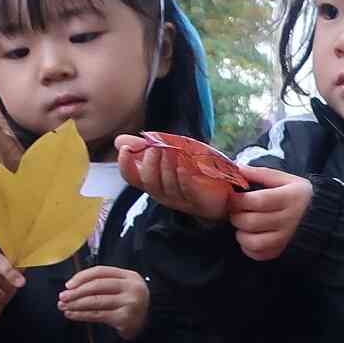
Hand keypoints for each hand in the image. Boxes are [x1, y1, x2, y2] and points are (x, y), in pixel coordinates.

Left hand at [59, 265, 150, 338]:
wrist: (147, 324)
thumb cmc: (129, 304)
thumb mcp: (122, 288)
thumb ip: (103, 283)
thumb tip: (72, 287)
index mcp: (130, 276)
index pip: (101, 272)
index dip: (81, 277)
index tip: (68, 285)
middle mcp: (132, 288)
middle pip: (97, 285)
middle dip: (76, 291)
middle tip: (62, 297)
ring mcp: (130, 303)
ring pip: (95, 301)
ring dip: (76, 304)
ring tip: (64, 306)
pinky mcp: (125, 318)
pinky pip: (97, 315)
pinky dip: (81, 315)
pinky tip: (72, 315)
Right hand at [116, 136, 237, 222]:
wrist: (224, 193)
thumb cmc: (193, 172)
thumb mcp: (169, 156)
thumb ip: (146, 148)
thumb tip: (118, 141)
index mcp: (153, 183)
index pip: (131, 178)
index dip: (125, 164)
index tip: (125, 149)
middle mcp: (162, 193)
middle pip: (150, 180)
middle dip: (150, 162)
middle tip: (155, 147)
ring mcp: (180, 199)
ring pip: (167, 184)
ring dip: (167, 165)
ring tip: (170, 149)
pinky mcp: (197, 201)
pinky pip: (187, 189)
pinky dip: (184, 176)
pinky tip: (184, 164)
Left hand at [229, 166, 313, 261]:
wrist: (321, 217)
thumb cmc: (297, 196)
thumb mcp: (285, 179)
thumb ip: (260, 173)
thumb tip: (236, 169)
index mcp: (290, 198)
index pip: (257, 201)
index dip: (238, 199)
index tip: (234, 197)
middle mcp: (289, 220)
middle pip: (251, 222)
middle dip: (236, 215)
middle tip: (236, 210)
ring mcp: (285, 238)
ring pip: (252, 241)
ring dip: (241, 233)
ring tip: (243, 225)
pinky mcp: (280, 251)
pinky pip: (257, 254)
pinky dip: (248, 247)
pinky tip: (251, 236)